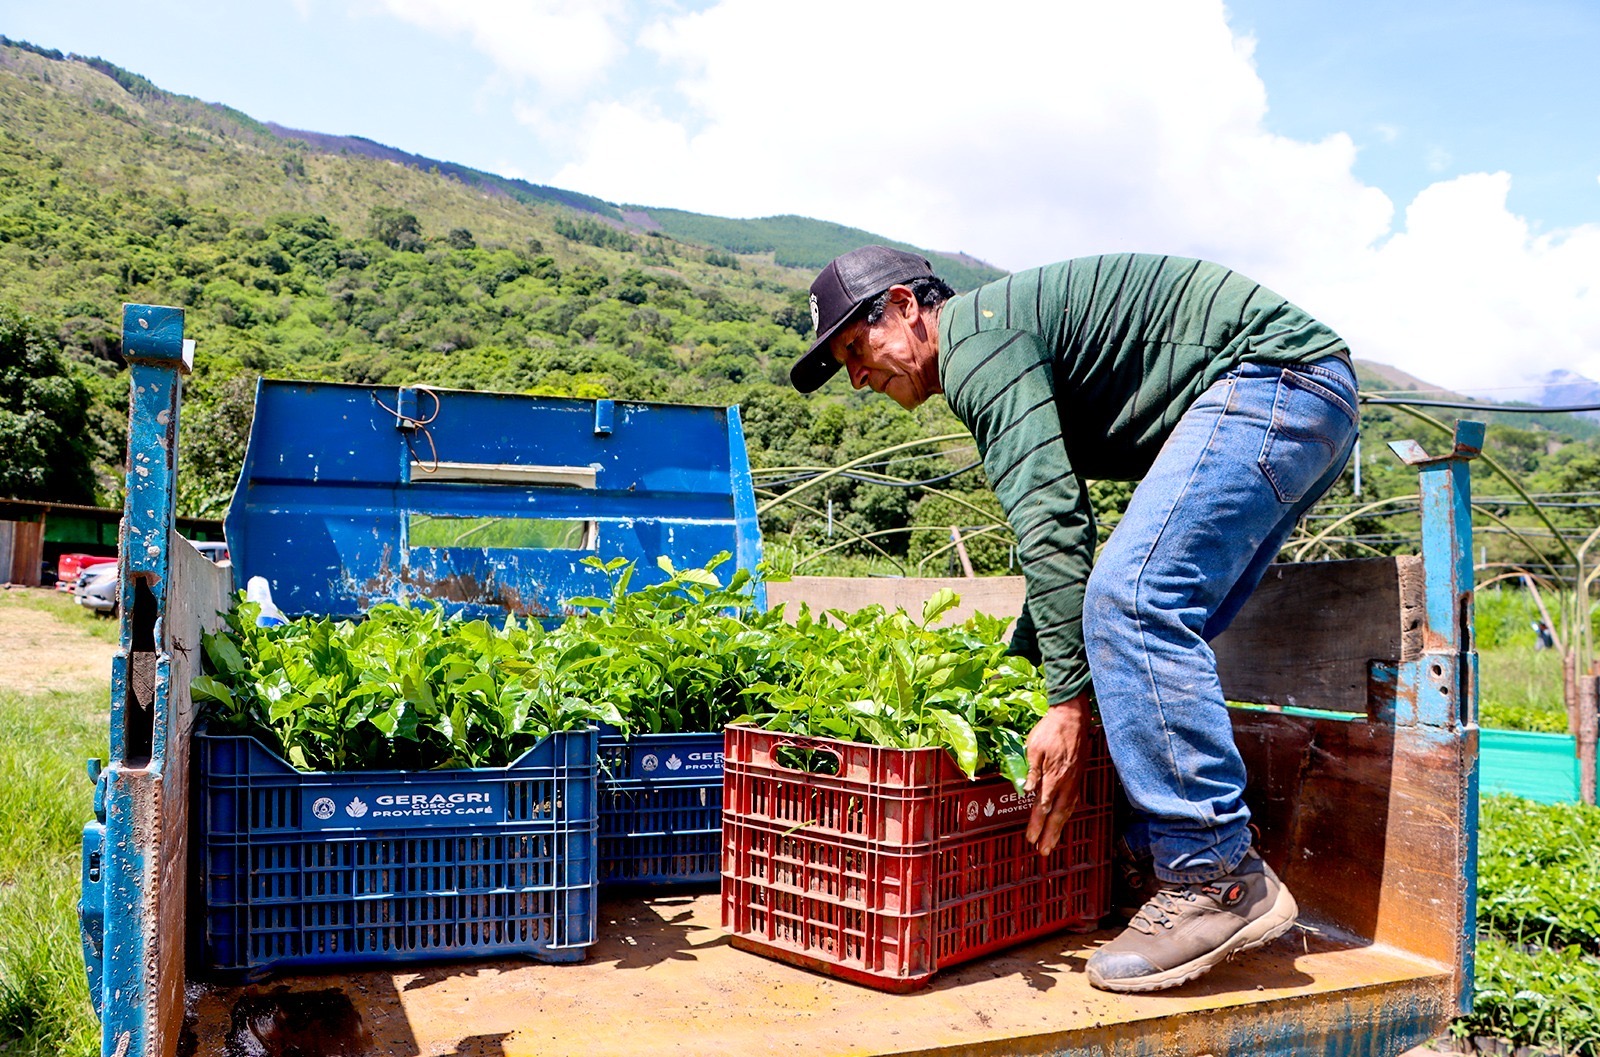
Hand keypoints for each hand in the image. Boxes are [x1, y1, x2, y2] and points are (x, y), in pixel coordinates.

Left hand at [1023, 693, 1092, 856]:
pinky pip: (1072, 801)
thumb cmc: (1050, 730)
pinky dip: (1066, 815)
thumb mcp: (1034, 747)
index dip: (1036, 825)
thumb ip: (1032, 771)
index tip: (1030, 839)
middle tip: (1043, 852)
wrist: (1073, 717)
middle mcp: (1066, 783)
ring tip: (1052, 843)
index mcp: (1054, 778)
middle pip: (1057, 815)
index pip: (1043, 807)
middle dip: (1050, 835)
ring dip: (1059, 828)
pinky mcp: (1078, 776)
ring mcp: (1074, 781)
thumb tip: (1026, 790)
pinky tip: (1063, 819)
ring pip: (1067, 811)